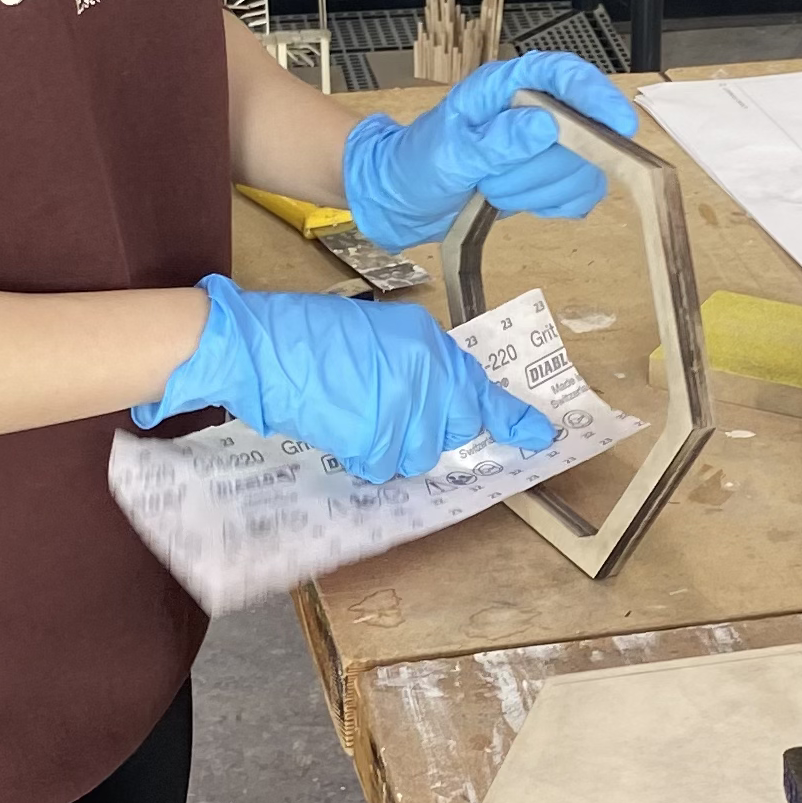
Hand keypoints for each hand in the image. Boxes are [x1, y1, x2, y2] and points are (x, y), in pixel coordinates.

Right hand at [133, 276, 557, 483]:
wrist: (263, 349)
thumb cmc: (307, 337)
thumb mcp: (376, 336)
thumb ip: (415, 366)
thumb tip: (438, 403)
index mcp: (428, 344)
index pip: (479, 388)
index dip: (511, 418)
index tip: (538, 437)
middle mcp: (427, 374)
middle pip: (453, 429)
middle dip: (428, 430)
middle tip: (386, 411)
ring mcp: (404, 408)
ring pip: (418, 454)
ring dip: (392, 445)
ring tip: (356, 413)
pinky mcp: (377, 438)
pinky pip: (384, 466)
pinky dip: (363, 456)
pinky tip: (342, 427)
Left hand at [340, 54, 638, 251]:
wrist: (403, 199)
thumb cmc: (417, 164)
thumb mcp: (448, 152)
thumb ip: (496, 141)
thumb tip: (546, 126)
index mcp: (506, 87)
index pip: (563, 75)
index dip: (596, 96)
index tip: (619, 127)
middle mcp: (534, 109)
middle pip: (582, 133)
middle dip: (541, 168)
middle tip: (493, 182)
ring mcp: (547, 145)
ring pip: (584, 170)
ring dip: (540, 192)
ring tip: (494, 191)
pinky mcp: (551, 178)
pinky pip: (579, 194)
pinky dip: (554, 206)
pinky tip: (521, 203)